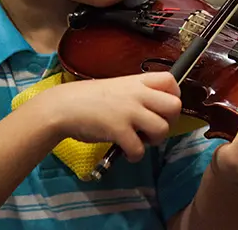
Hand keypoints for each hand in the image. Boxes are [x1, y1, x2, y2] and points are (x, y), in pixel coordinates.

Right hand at [35, 72, 181, 162]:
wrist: (63, 107)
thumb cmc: (88, 98)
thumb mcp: (117, 87)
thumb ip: (136, 94)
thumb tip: (155, 110)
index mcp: (137, 82)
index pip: (171, 81)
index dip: (173, 96)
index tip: (161, 108)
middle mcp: (137, 94)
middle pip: (174, 106)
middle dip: (169, 121)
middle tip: (153, 127)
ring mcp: (129, 112)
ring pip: (162, 129)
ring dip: (154, 140)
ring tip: (140, 140)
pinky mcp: (118, 130)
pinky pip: (139, 149)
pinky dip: (135, 155)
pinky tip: (126, 152)